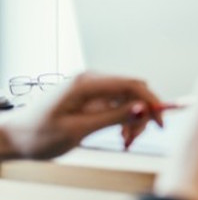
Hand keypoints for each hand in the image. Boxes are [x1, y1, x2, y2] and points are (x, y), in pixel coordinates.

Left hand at [0, 73, 163, 159]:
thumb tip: (142, 108)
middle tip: (136, 137)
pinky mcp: (91, 98)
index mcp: (87, 83)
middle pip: (132, 90)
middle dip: (142, 113)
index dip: (151, 101)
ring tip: (125, 140)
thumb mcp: (78, 129)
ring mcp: (91, 88)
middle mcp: (92, 80)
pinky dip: (123, 119)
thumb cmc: (38, 134)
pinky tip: (119, 134)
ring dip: (133, 119)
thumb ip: (112, 117)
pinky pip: (117, 105)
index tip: (160, 121)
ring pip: (127, 99)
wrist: (15, 138)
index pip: (131, 84)